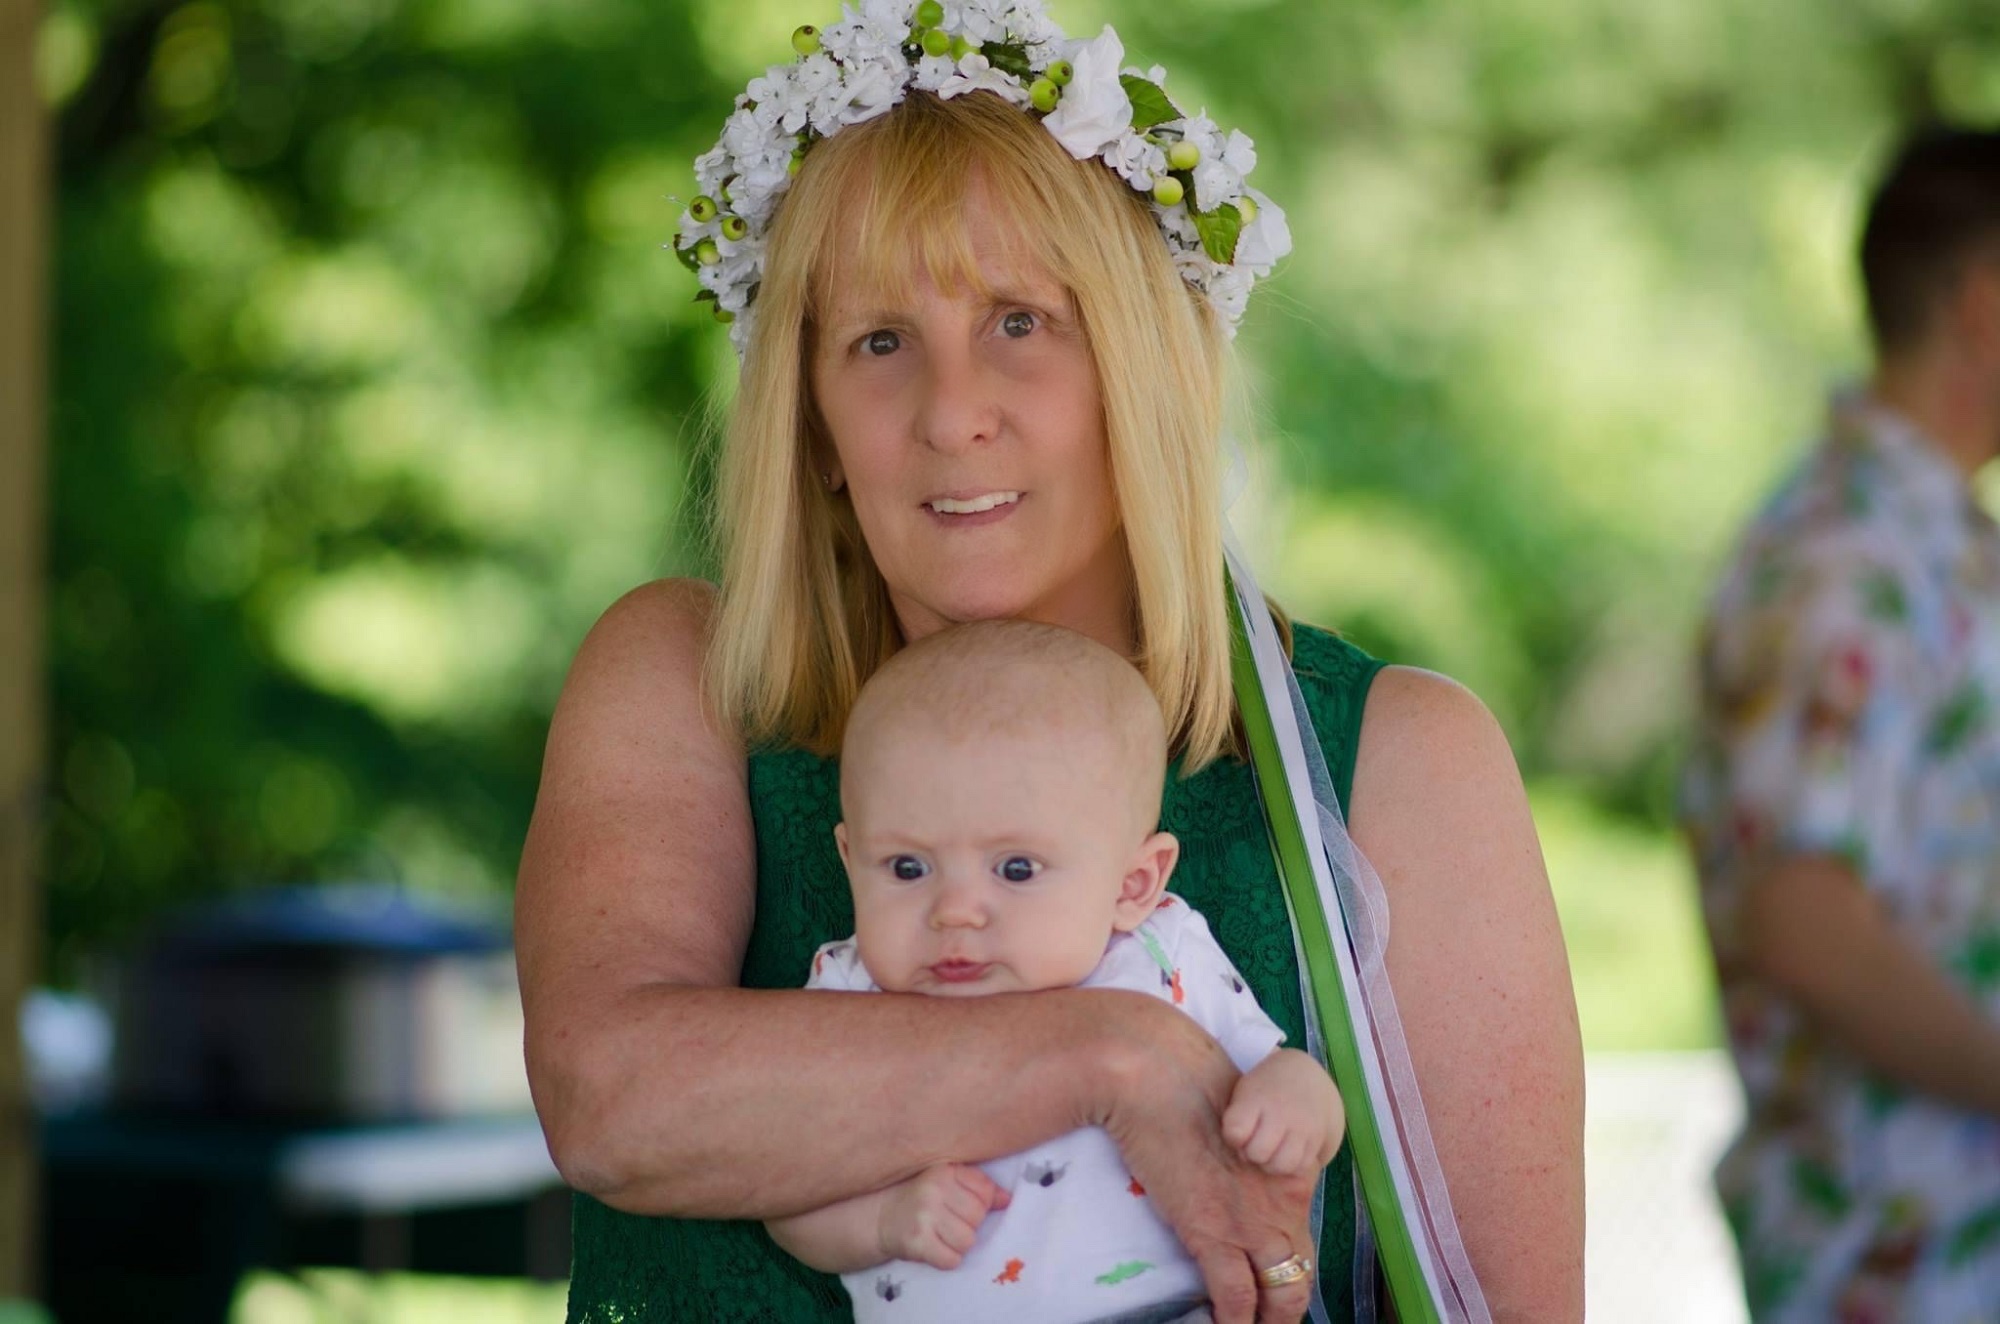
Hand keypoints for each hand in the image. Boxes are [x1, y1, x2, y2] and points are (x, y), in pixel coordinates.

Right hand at [876, 1163, 1010, 1269]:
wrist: (883, 1216)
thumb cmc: (923, 1198)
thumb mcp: (949, 1182)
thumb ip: (979, 1187)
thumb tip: (1008, 1200)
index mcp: (945, 1170)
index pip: (985, 1191)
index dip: (981, 1204)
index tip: (963, 1206)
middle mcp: (934, 1189)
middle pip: (978, 1217)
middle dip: (970, 1224)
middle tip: (950, 1222)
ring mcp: (923, 1216)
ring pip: (967, 1241)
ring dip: (959, 1244)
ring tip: (943, 1235)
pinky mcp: (916, 1242)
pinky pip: (951, 1260)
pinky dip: (947, 1259)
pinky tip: (936, 1248)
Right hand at [1098, 998, 1319, 1323]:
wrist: (1160, 1077)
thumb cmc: (1189, 1088)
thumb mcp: (1236, 1127)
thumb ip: (1243, 1162)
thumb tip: (1230, 1177)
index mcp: (1291, 1177)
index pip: (1303, 1245)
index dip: (1291, 1276)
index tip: (1274, 1289)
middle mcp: (1280, 1206)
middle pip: (1301, 1278)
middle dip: (1287, 1309)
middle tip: (1270, 1319)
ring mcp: (1249, 1223)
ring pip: (1281, 1295)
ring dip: (1267, 1320)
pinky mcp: (1212, 1232)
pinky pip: (1236, 1297)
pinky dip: (1233, 1320)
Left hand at [1223, 1049, 1345, 1177]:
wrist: (1308, 1075)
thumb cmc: (1266, 1088)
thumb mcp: (1245, 1091)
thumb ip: (1236, 1120)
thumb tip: (1240, 1154)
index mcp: (1256, 1098)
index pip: (1236, 1131)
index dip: (1233, 1138)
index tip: (1238, 1131)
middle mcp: (1282, 1112)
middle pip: (1258, 1153)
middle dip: (1252, 1154)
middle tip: (1256, 1144)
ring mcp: (1303, 1127)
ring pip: (1282, 1165)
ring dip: (1272, 1165)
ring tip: (1272, 1152)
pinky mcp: (1320, 1139)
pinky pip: (1302, 1167)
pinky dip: (1292, 1167)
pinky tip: (1288, 1152)